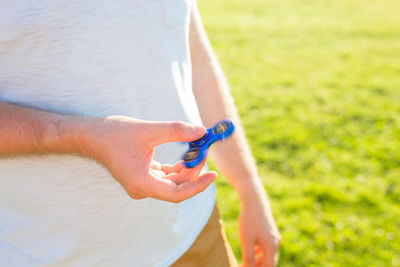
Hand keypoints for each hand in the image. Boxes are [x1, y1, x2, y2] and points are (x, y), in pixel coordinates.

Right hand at [83, 116, 216, 202]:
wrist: (91, 137)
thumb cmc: (115, 134)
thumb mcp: (148, 130)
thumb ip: (176, 131)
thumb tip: (201, 131)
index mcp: (141, 183)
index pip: (177, 193)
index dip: (197, 185)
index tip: (213, 174)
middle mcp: (142, 189)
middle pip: (177, 187)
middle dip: (194, 170)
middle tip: (206, 150)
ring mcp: (142, 185)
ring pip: (172, 182)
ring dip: (187, 168)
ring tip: (198, 149)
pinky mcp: (142, 178)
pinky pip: (165, 177)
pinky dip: (177, 167)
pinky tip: (186, 155)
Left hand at [239, 186, 280, 266]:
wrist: (254, 200)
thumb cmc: (249, 220)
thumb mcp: (246, 240)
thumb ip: (248, 257)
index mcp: (271, 246)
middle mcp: (276, 243)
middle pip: (270, 262)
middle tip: (244, 266)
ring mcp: (275, 237)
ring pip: (269, 255)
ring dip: (259, 261)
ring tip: (245, 262)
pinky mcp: (271, 232)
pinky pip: (267, 247)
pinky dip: (260, 253)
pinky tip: (251, 252)